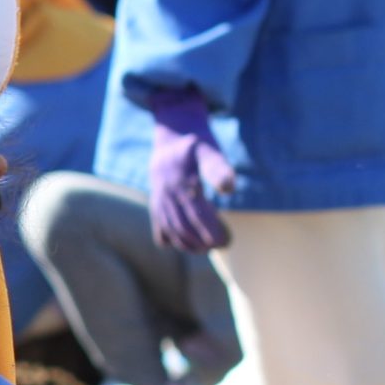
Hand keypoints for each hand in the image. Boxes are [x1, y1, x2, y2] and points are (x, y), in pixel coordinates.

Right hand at [146, 87, 235, 252]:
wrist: (171, 136)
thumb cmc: (196, 145)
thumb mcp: (209, 149)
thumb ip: (218, 168)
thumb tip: (228, 189)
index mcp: (181, 183)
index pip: (197, 216)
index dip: (212, 232)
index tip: (227, 240)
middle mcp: (167, 194)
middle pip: (184, 227)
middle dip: (203, 242)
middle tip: (222, 244)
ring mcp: (159, 200)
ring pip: (170, 231)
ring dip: (188, 245)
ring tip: (206, 248)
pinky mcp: (156, 203)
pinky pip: (159, 229)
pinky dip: (171, 240)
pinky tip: (187, 242)